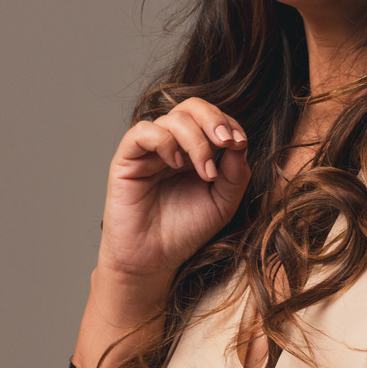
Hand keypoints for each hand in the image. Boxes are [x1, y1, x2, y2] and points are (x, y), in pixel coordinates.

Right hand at [96, 97, 251, 292]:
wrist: (154, 260)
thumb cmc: (185, 232)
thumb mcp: (223, 203)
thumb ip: (236, 174)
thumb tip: (239, 144)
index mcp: (195, 151)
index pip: (211, 119)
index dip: (228, 123)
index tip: (239, 144)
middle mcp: (172, 146)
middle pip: (191, 107)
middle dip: (214, 119)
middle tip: (226, 142)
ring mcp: (149, 151)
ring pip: (172, 119)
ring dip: (196, 141)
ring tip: (205, 172)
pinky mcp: (127, 159)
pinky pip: (143, 132)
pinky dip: (164, 141)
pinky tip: (175, 164)